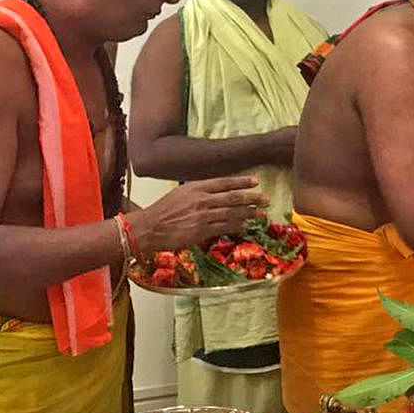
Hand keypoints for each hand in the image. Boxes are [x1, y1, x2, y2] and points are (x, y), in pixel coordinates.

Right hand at [129, 176, 267, 251]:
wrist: (148, 227)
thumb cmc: (162, 211)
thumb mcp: (180, 193)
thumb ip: (199, 192)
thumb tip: (218, 193)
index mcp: (196, 187)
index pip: (224, 182)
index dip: (242, 182)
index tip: (255, 182)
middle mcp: (201, 200)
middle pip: (233, 197)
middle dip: (252, 198)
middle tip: (265, 199)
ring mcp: (202, 216)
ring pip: (231, 213)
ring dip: (249, 213)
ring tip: (261, 213)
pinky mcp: (201, 231)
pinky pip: (224, 227)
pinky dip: (237, 226)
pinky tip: (245, 226)